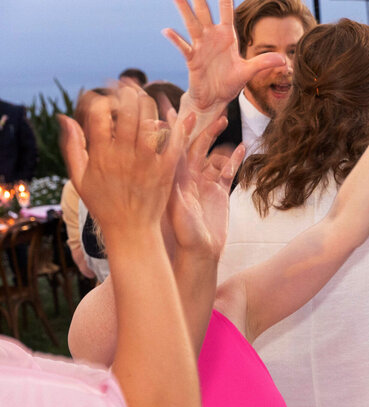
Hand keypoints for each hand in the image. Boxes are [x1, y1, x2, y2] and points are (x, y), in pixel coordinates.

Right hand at [60, 85, 187, 232]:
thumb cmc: (104, 204)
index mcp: (101, 155)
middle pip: (128, 112)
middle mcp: (125, 156)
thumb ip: (73, 146)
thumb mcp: (80, 178)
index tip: (103, 98)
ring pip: (151, 122)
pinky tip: (172, 115)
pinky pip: (174, 143)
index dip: (100, 99)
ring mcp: (148, 163)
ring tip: (146, 97)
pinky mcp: (167, 171)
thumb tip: (66, 117)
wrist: (132, 230)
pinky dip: (175, 126)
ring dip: (150, 104)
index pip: (99, 114)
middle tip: (129, 87)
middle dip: (128, 93)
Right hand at [164, 0, 285, 111]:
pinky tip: (168, 31)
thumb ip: (263, 63)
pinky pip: (184, 47)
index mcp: (227, 37)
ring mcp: (200, 47)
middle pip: (205, 12)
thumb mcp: (248, 72)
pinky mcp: (192, 60)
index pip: (226, 12)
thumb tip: (282, 59)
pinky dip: (176, 40)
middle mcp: (212, 37)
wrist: (215, 99)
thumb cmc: (230, 83)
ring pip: (191, 24)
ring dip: (184, 10)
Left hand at [166, 115, 242, 262]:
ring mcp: (204, 182)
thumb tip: (175, 155)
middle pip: (194, 145)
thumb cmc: (184, 233)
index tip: (181, 110)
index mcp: (174, 177)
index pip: (175, 146)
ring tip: (224, 120)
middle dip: (201, 126)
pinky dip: (234, 158)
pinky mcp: (219, 191)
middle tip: (210, 109)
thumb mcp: (178, 205)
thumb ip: (178, 180)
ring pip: (211, 153)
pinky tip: (242, 147)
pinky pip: (227, 170)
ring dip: (216, 137)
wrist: (201, 252)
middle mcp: (188, 177)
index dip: (178, 128)